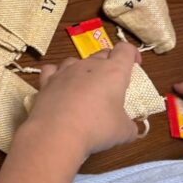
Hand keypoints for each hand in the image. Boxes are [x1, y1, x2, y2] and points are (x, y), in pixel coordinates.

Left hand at [26, 44, 139, 158]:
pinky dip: (58, 75)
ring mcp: (66, 70)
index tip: (135, 65)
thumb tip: (131, 130)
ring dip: (83, 69)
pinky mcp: (47, 81)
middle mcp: (89, 65)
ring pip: (77, 60)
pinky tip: (60, 85)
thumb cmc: (97, 128)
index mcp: (113, 71)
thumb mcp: (123, 132)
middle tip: (111, 83)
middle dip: (109, 63)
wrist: (57, 133)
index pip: (125, 50)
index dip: (132, 54)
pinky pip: (53, 69)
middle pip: (102, 53)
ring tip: (85, 85)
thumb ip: (130, 126)